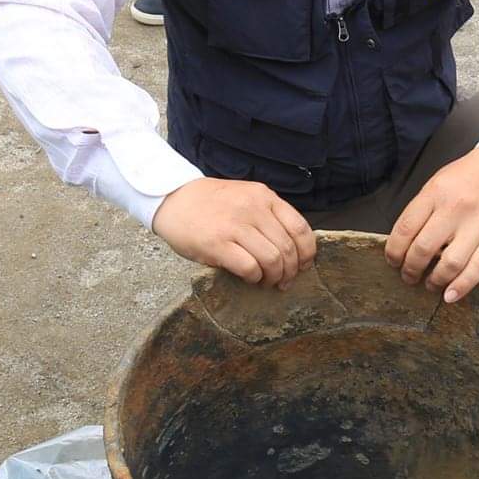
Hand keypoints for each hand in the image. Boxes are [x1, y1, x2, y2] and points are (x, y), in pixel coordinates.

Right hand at [152, 177, 317, 288]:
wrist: (172, 199)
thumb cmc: (211, 204)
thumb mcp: (245, 197)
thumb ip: (268, 215)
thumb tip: (293, 249)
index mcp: (264, 197)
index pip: (300, 228)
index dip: (307, 252)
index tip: (304, 265)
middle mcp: (253, 209)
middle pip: (287, 248)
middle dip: (291, 271)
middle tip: (284, 281)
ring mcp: (235, 226)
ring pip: (272, 260)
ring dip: (273, 277)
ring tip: (267, 281)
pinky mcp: (217, 244)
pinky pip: (249, 268)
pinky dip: (254, 278)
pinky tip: (250, 278)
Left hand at [386, 145, 478, 303]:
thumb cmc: (470, 174)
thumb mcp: (439, 182)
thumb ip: (423, 208)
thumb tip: (405, 241)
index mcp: (436, 193)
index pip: (405, 228)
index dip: (394, 251)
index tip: (393, 261)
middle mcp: (456, 209)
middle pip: (423, 249)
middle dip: (410, 269)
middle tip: (408, 276)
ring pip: (450, 263)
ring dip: (434, 281)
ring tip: (429, 284)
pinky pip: (477, 268)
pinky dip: (461, 286)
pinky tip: (450, 295)